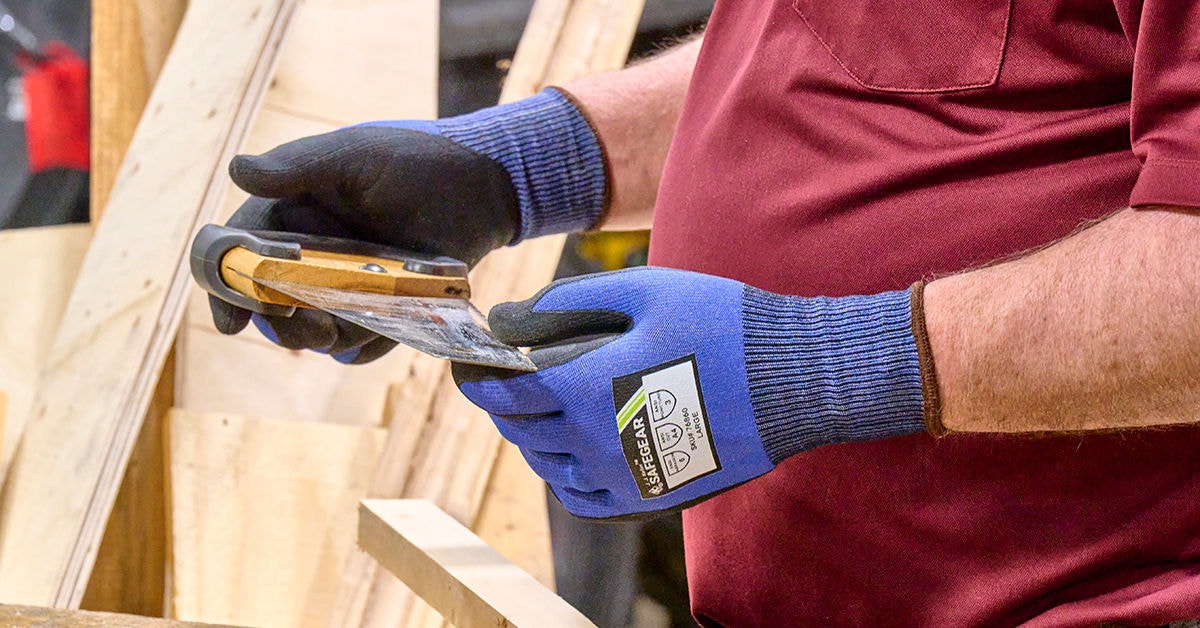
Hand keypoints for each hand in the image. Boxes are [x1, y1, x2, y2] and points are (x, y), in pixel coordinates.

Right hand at [209, 89, 607, 362]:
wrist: (482, 187)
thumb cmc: (414, 160)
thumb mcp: (354, 156)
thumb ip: (298, 168)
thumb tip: (236, 171)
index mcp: (288, 216)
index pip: (235, 254)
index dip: (222, 285)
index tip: (228, 318)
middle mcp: (309, 256)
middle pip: (266, 304)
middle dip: (274, 321)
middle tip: (295, 322)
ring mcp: (346, 287)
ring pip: (311, 331)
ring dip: (316, 337)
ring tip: (336, 328)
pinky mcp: (381, 311)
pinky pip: (360, 345)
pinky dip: (364, 345)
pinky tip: (382, 327)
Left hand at [453, 267, 927, 518]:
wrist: (792, 379)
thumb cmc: (721, 324)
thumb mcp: (645, 292)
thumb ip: (572, 299)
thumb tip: (513, 314)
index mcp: (588, 388)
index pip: (506, 393)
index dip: (478, 379)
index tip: (465, 365)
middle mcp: (596, 442)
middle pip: (523, 430)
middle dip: (504, 404)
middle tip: (502, 381)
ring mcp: (623, 476)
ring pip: (549, 466)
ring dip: (533, 437)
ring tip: (539, 410)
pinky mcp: (650, 496)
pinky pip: (583, 498)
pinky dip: (563, 476)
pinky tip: (571, 451)